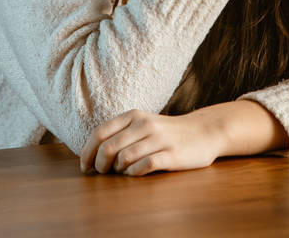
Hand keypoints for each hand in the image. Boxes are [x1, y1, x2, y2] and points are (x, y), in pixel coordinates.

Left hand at [80, 108, 221, 176]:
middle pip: (108, 147)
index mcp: (133, 115)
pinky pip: (144, 166)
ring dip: (117, 170)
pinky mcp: (171, 155)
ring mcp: (158, 139)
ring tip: (122, 172)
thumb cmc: (166, 132)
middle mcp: (144, 124)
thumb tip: (92, 154)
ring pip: (124, 157)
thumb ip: (120, 134)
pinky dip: (134, 173)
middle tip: (103, 173)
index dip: (87, 152)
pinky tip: (135, 173)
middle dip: (100, 165)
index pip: (100, 132)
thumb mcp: (142, 124)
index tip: (85, 167)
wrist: (203, 131)